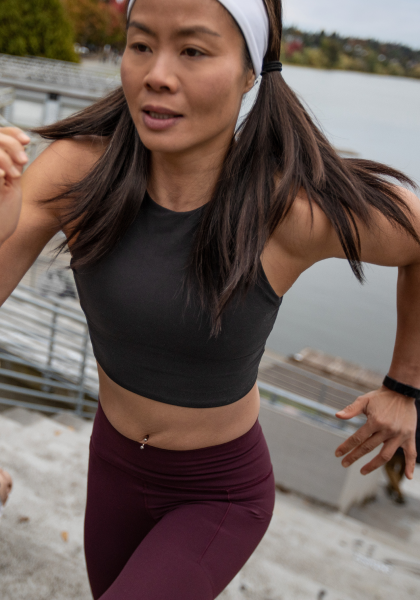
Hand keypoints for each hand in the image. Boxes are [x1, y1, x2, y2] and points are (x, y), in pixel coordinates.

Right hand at [0, 126, 30, 245]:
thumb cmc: (2, 216)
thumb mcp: (11, 185)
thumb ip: (12, 163)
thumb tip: (23, 142)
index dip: (11, 133)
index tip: (27, 140)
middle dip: (10, 143)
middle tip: (23, 160)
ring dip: (3, 155)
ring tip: (13, 174)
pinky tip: (3, 175)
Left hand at [334, 386, 417, 478]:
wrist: (401, 392)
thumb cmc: (380, 397)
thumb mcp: (364, 400)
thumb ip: (351, 409)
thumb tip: (337, 416)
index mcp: (375, 421)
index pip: (357, 438)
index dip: (346, 447)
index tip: (337, 454)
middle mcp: (387, 430)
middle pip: (368, 448)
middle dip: (354, 456)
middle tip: (344, 464)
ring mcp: (399, 435)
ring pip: (386, 455)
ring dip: (373, 465)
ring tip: (362, 471)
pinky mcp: (409, 437)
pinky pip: (411, 453)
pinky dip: (410, 465)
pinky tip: (408, 476)